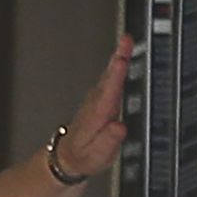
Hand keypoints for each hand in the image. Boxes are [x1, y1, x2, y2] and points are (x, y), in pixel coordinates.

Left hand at [54, 35, 132, 178]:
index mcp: (97, 116)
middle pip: (109, 77)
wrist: (70, 156)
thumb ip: (108, 140)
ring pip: (109, 74)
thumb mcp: (98, 154)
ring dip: (117, 56)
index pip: (108, 93)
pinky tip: (122, 55)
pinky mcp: (100, 97)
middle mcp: (96, 103)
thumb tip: (119, 126)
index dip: (116, 77)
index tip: (121, 61)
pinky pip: (110, 77)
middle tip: (126, 40)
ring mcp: (97, 98)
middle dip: (118, 58)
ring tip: (126, 41)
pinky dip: (116, 64)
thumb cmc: (85, 156)